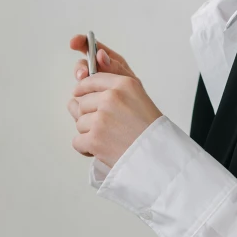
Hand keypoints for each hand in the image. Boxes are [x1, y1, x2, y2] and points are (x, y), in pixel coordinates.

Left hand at [68, 34, 162, 167]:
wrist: (158, 157)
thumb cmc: (150, 130)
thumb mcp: (138, 97)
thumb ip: (112, 88)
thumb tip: (79, 91)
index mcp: (124, 84)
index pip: (91, 79)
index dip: (83, 88)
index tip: (79, 93)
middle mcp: (111, 98)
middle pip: (82, 102)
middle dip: (89, 114)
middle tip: (105, 125)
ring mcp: (101, 118)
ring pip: (79, 122)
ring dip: (89, 132)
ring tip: (108, 137)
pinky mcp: (94, 138)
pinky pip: (77, 141)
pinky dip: (86, 148)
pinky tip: (101, 148)